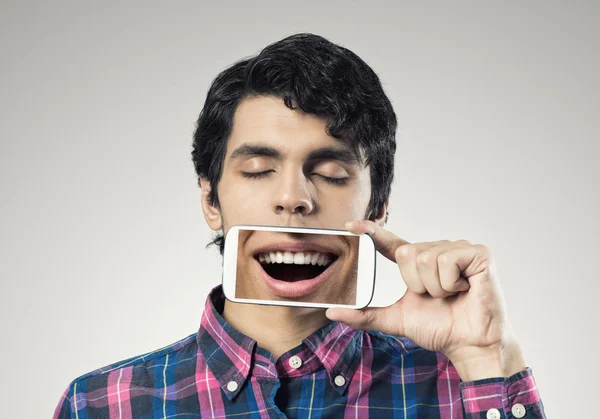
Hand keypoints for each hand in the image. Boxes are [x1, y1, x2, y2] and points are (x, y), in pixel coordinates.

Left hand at [325, 220, 526, 380]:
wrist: (469, 345)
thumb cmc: (439, 329)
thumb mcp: (396, 320)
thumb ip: (365, 315)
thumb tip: (332, 312)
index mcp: (417, 262)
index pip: (390, 242)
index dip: (371, 231)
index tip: (350, 225)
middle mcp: (437, 250)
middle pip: (406, 252)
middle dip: (416, 283)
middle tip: (435, 297)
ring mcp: (458, 249)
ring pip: (426, 257)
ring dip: (434, 287)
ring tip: (451, 295)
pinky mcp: (478, 253)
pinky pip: (447, 259)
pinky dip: (450, 282)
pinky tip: (464, 289)